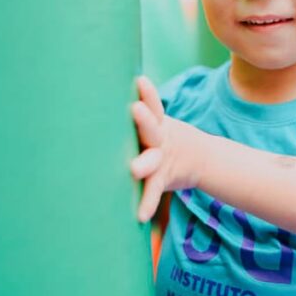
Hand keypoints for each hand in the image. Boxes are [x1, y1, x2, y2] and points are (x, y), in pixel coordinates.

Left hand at [130, 76, 202, 221]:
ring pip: (152, 160)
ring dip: (144, 163)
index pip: (153, 103)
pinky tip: (140, 215)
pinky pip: (153, 190)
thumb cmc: (164, 135)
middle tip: (134, 109)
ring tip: (134, 169)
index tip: (139, 80)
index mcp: (157, 120)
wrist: (201, 157)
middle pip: (152, 126)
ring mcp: (162, 158)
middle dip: (144, 118)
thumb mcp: (157, 119)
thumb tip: (93, 87)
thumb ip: (136, 110)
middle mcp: (160, 137)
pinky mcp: (163, 178)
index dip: (148, 92)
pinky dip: (147, 202)